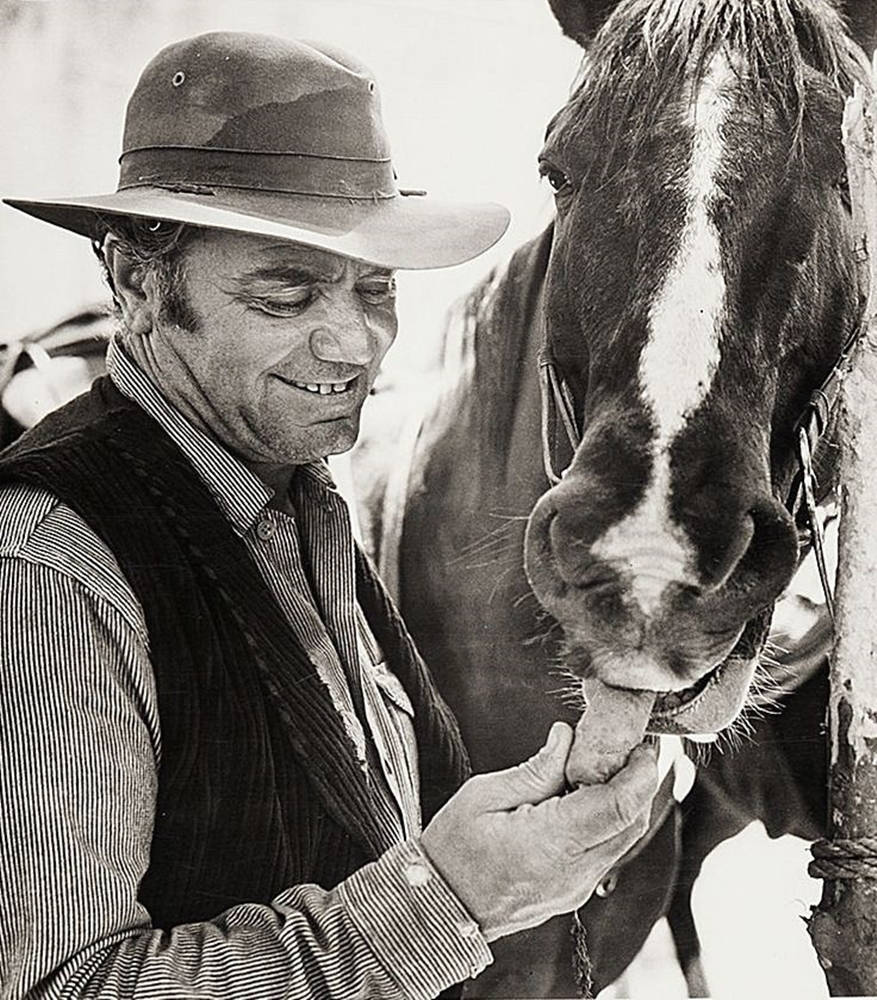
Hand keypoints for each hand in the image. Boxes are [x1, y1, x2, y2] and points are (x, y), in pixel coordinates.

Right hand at [419, 722, 657, 941]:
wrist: (437, 907)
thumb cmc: (452, 849)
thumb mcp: (485, 795)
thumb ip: (536, 769)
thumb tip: (568, 738)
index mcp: (550, 843)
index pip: (618, 807)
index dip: (640, 771)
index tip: (643, 741)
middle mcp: (573, 872)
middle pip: (632, 823)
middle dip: (642, 780)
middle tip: (634, 743)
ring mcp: (576, 888)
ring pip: (623, 838)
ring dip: (627, 799)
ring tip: (612, 762)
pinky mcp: (573, 892)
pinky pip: (606, 851)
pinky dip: (610, 819)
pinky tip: (591, 793)